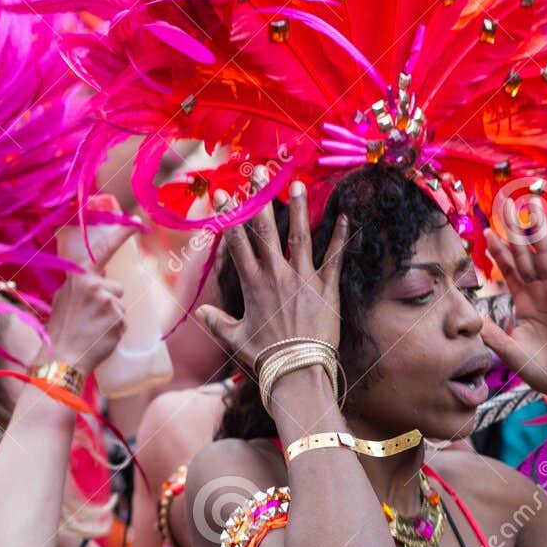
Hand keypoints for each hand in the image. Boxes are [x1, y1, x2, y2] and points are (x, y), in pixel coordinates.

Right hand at [46, 227, 129, 373]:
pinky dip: (115, 331)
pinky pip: (124, 322)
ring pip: (120, 307)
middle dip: (109, 302)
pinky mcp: (118, 317)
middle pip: (116, 288)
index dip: (120, 234)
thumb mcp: (64, 299)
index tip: (134, 223)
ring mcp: (107, 300)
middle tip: (90, 320)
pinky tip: (100, 337)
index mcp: (78, 276)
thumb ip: (82, 286)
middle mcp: (93, 284)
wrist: (61, 357)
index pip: (103, 249)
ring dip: (112, 318)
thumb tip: (100, 282)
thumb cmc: (61, 330)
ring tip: (93, 330)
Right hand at [194, 181, 348, 375]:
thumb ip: (218, 322)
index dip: (231, 215)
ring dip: (298, 208)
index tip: (225, 193)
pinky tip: (345, 217)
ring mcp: (304, 280)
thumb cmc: (265, 358)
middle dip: (261, 198)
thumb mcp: (235, 340)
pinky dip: (340, 237)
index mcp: (253, 284)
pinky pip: (335, 258)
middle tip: (259, 172)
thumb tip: (201, 311)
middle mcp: (277, 275)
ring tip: (296, 183)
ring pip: (300, 235)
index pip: (237, 242)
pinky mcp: (327, 290)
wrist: (297, 373)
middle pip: (266, 229)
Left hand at [480, 198, 546, 413]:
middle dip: (516, 232)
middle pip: (525, 255)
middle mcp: (540, 292)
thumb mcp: (509, 349)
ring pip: (545, 255)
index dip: (499, 251)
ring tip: (532, 207)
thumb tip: (468, 320)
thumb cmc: (540, 370)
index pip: (509, 269)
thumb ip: (492, 332)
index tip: (486, 232)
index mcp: (524, 302)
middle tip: (507, 207)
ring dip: (539, 231)